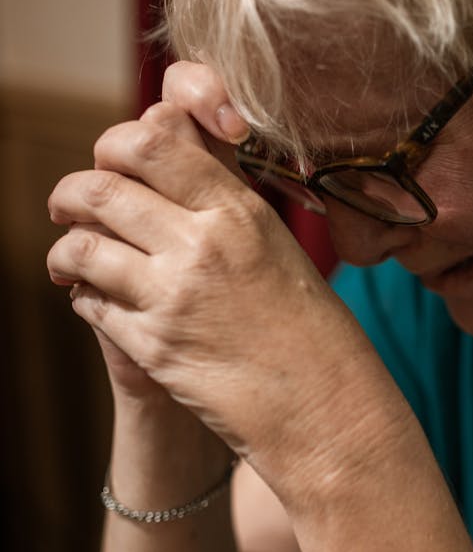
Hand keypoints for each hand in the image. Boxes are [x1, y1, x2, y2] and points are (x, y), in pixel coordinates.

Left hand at [46, 63, 351, 466]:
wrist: (327, 409)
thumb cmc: (312, 331)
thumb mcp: (276, 248)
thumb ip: (223, 204)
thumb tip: (171, 161)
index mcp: (239, 212)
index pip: (151, 142)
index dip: (114, 145)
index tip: (110, 164)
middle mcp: (203, 246)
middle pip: (100, 189)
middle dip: (70, 194)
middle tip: (66, 206)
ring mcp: (174, 298)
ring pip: (82, 248)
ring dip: (66, 252)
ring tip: (70, 262)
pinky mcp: (153, 348)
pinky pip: (92, 305)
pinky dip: (86, 298)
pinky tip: (100, 302)